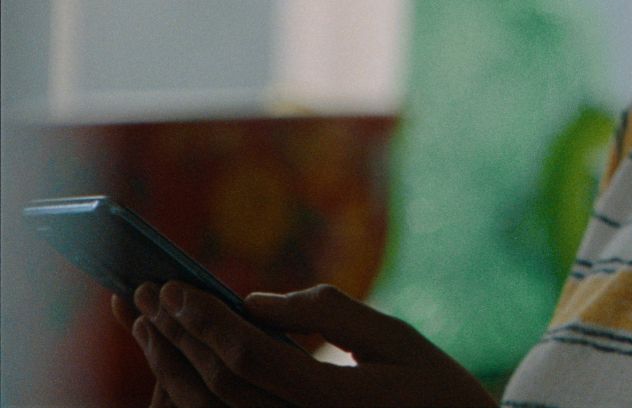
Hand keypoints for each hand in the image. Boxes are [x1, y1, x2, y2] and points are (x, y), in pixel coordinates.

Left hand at [111, 282, 496, 407]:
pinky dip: (190, 397)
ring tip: (147, 325)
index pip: (250, 358)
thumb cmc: (434, 390)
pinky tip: (175, 366)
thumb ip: (330, 315)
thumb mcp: (398, 340)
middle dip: (177, 337)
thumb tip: (255, 301)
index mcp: (335, 401)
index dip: (207, 321)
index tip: (174, 286)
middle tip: (144, 294)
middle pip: (219, 387)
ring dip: (172, 368)